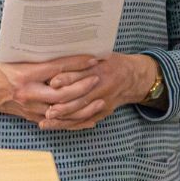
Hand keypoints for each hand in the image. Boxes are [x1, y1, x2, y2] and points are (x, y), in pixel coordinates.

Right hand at [0, 55, 99, 123]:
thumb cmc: (0, 68)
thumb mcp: (16, 56)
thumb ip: (37, 53)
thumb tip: (62, 40)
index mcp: (25, 75)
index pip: (56, 68)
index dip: (77, 63)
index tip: (93, 59)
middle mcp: (28, 93)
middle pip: (61, 94)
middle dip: (83, 87)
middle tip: (98, 78)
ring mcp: (30, 108)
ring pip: (61, 111)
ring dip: (82, 107)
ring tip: (100, 100)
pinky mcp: (32, 117)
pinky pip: (57, 121)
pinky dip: (74, 120)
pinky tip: (89, 118)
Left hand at [40, 53, 155, 129]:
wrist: (133, 77)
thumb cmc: (111, 63)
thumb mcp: (100, 55)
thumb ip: (81, 59)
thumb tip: (56, 60)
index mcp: (100, 69)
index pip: (81, 75)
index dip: (66, 79)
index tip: (51, 82)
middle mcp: (102, 86)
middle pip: (80, 98)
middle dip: (62, 105)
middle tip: (46, 109)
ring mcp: (103, 101)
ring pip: (81, 112)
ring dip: (63, 118)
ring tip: (46, 120)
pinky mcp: (103, 111)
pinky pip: (85, 121)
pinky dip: (70, 125)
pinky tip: (56, 125)